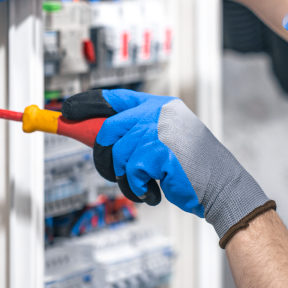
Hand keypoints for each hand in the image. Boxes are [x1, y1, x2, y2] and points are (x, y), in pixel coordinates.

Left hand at [61, 89, 274, 245]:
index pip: (114, 98)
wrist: (222, 186)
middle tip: (115, 173)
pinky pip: (130, 172)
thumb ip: (136, 132)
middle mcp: (158, 113)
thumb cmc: (191, 168)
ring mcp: (158, 130)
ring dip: (126, 178)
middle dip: (104, 157)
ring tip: (146, 184)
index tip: (65, 111)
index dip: (86, 104)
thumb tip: (96, 136)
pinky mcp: (158, 151)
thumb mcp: (163, 140)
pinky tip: (155, 190)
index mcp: (159, 105)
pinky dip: (138, 188)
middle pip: (107, 130)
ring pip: (117, 155)